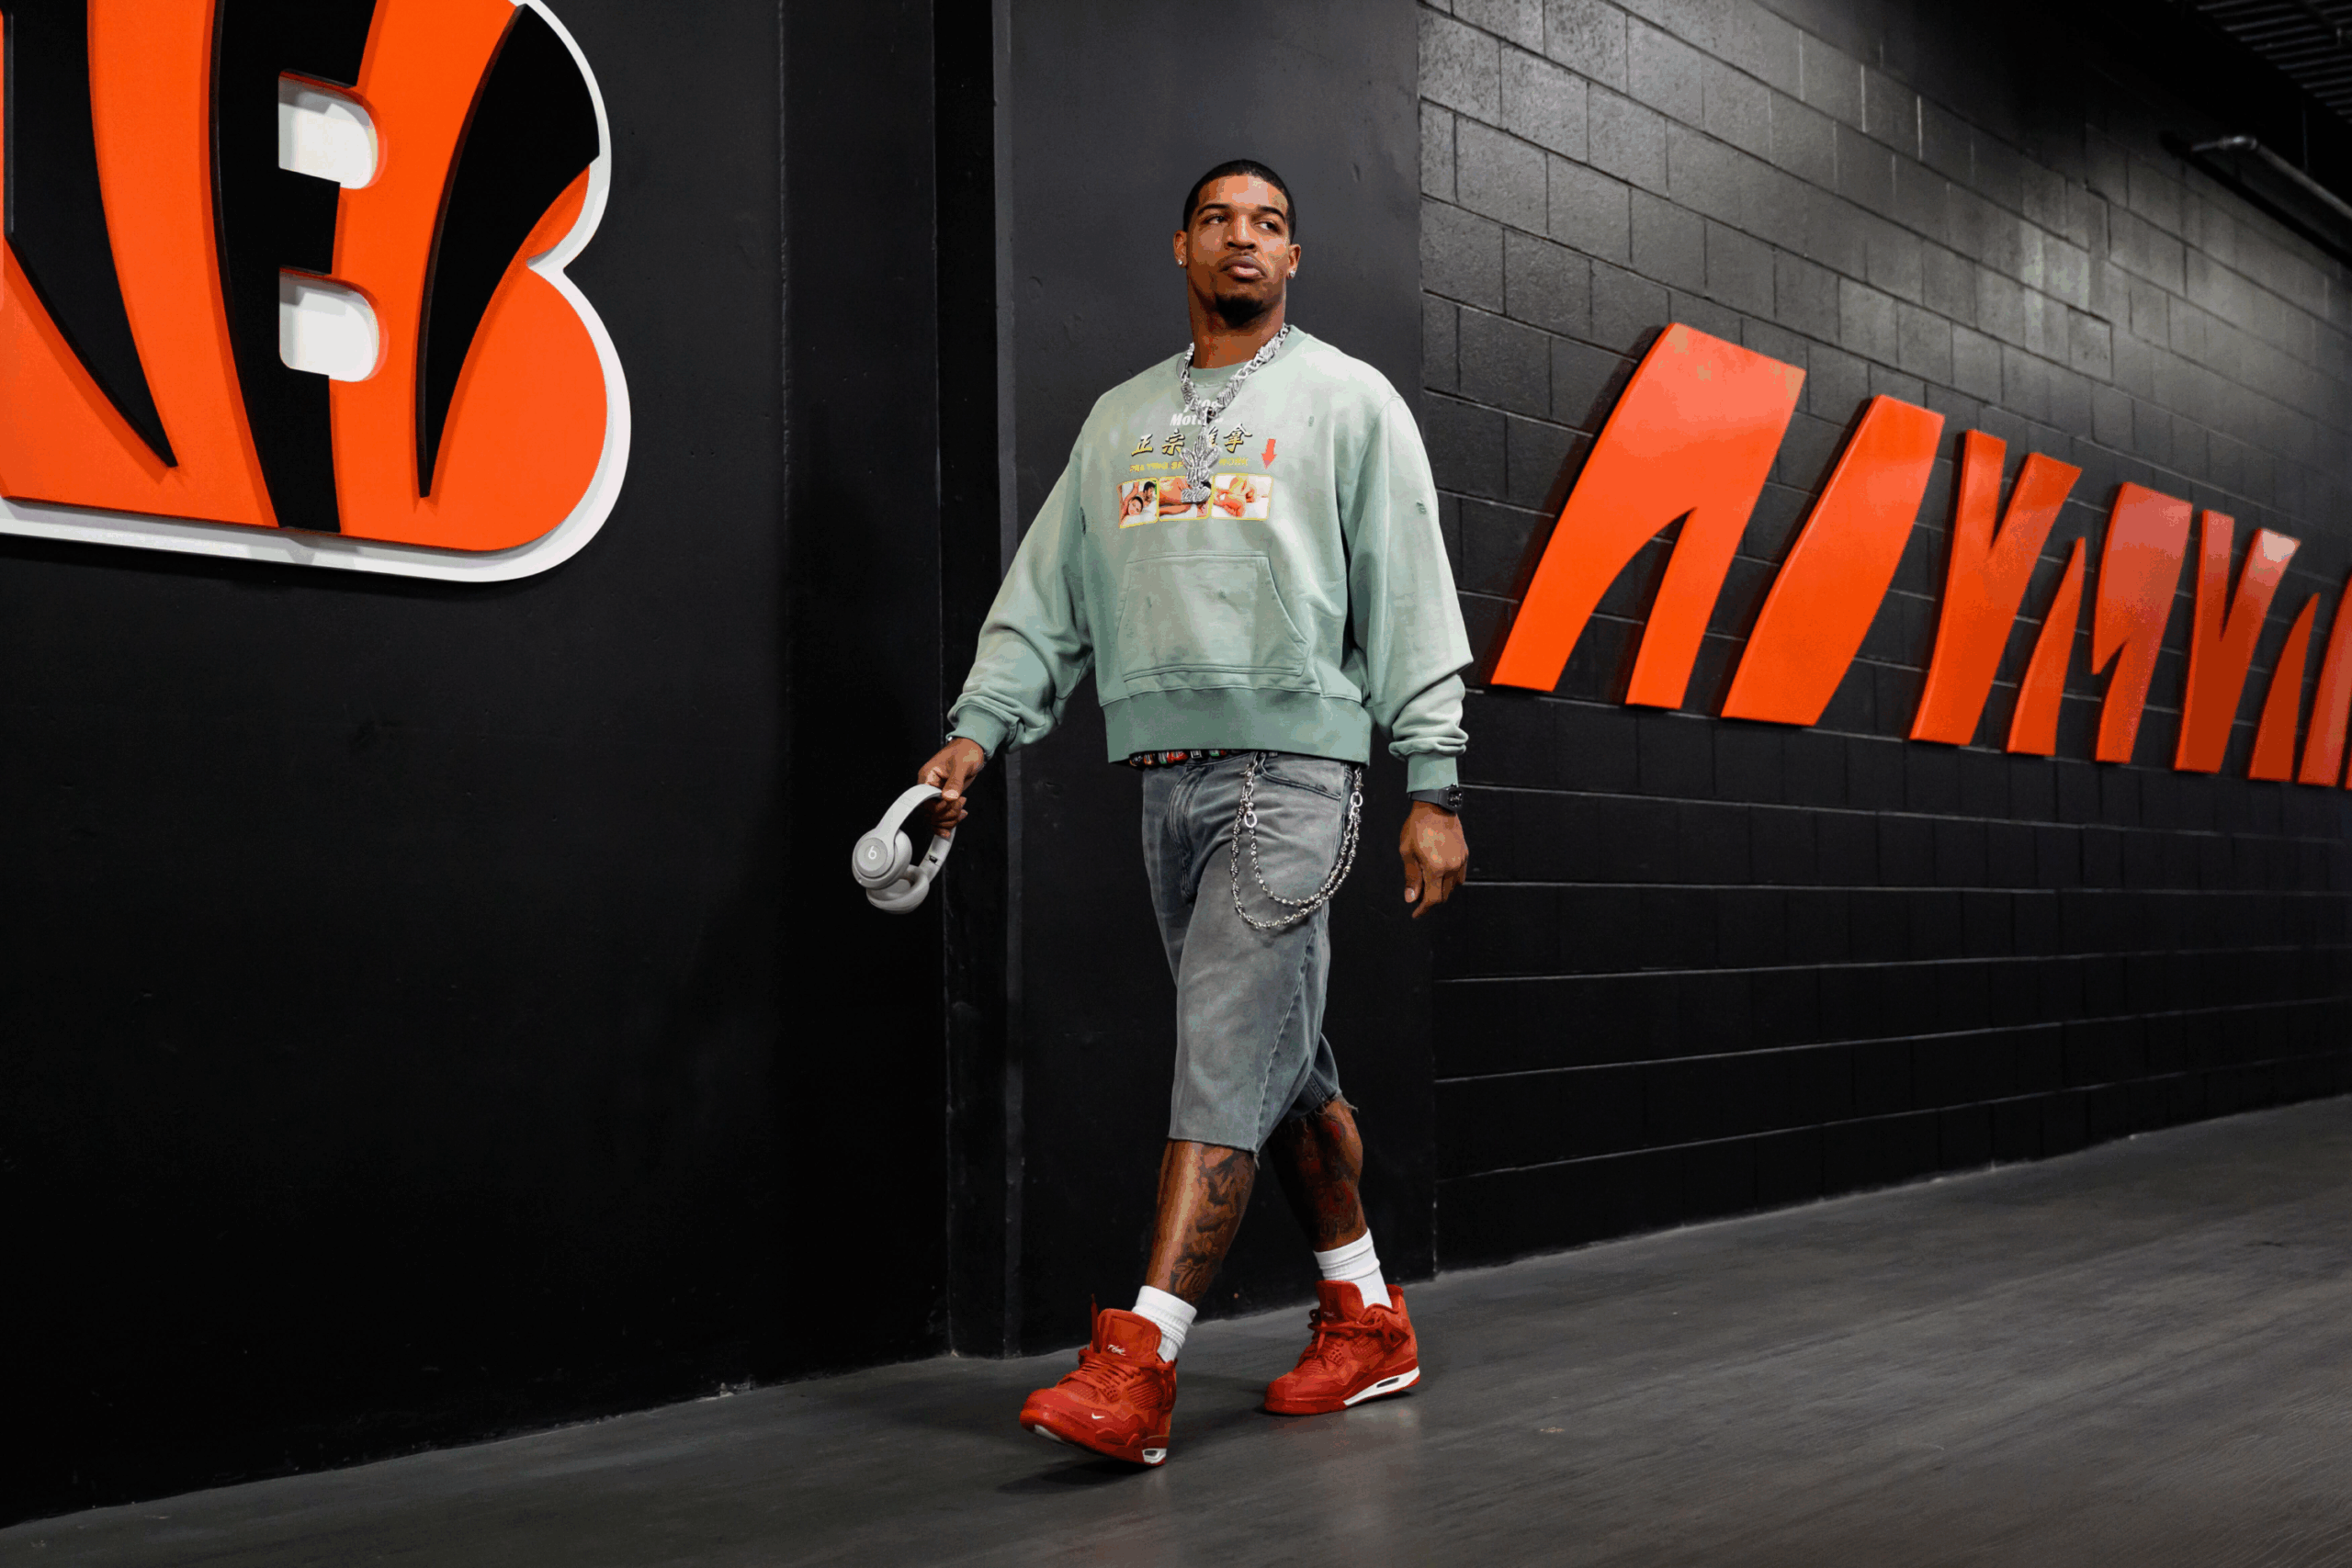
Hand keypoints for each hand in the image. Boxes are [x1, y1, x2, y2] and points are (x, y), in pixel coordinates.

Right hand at [917, 738, 987, 835]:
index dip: (939, 807)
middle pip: (930, 812)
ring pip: (936, 817)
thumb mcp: (961, 764)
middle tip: (961, 805)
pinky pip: (942, 814)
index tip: (953, 803)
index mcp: (927, 777)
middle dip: (946, 814)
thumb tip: (949, 797)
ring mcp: (937, 794)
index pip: (925, 801)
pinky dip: (950, 820)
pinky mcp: (945, 798)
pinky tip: (960, 817)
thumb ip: (955, 781)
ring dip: (949, 819)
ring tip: (962, 811)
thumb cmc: (965, 751)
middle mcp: (929, 787)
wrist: (972, 749)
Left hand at [1399, 801, 1466, 917]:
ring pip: (1453, 887)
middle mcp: (1451, 867)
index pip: (1432, 899)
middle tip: (1418, 897)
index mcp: (1436, 868)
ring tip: (1428, 885)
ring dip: (1441, 890)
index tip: (1415, 913)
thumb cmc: (1417, 827)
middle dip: (1430, 900)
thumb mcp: (1407, 852)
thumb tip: (1411, 898)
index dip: (1423, 909)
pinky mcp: (1465, 854)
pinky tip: (1440, 875)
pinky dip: (1450, 881)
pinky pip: (1460, 876)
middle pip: (1443, 895)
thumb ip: (1411, 877)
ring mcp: (1460, 861)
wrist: (1435, 806)